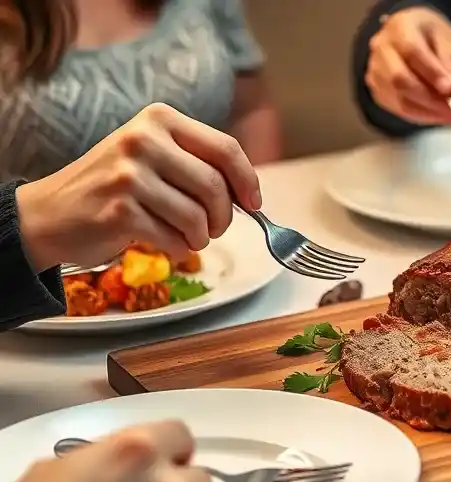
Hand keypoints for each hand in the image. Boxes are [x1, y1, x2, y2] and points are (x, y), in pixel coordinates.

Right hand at [16, 103, 260, 271]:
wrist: (52, 213)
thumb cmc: (114, 187)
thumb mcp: (153, 156)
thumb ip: (197, 163)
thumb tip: (249, 193)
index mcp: (159, 119)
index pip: (226, 149)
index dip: (248, 181)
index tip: (254, 203)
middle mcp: (143, 139)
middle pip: (215, 187)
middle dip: (224, 218)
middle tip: (214, 229)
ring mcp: (129, 175)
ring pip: (198, 218)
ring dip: (201, 238)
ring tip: (187, 237)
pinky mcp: (120, 211)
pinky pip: (174, 240)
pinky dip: (178, 250)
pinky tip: (163, 243)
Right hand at [366, 7, 450, 124]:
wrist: (408, 33)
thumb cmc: (429, 33)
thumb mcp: (446, 37)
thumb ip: (449, 60)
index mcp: (399, 27)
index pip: (412, 51)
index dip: (432, 73)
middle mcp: (380, 48)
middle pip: (399, 79)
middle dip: (429, 99)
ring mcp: (375, 71)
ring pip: (398, 99)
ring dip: (427, 112)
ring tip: (449, 116)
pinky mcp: (377, 89)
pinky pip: (397, 109)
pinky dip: (419, 116)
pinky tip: (436, 115)